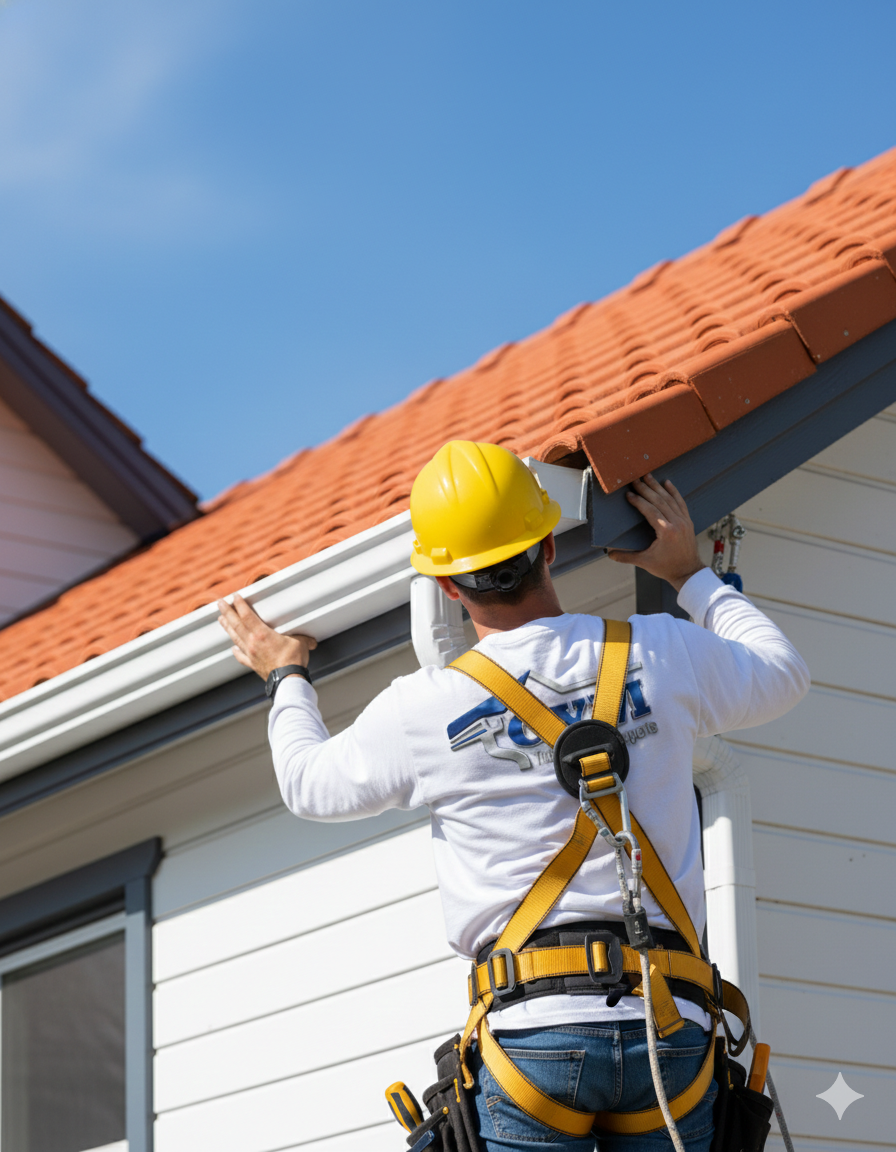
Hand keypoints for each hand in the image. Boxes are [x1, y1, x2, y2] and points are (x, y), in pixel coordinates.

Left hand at [217, 593, 317, 680]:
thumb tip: (311, 640)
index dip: (240, 605)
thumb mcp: (300, 642)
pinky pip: (241, 656)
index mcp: (262, 634)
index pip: (247, 615)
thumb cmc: (292, 661)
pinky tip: (233, 648)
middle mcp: (253, 643)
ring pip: (235, 637)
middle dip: (227, 612)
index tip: (234, 597)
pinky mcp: (252, 664)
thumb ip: (303, 638)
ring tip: (221, 619)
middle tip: (220, 604)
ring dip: (227, 627)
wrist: (287, 680)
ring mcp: (251, 654)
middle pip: (236, 624)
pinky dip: (236, 651)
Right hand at [607, 474, 703, 591]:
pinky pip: (681, 502)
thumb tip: (609, 553)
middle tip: (635, 479)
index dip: (638, 501)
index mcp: (666, 531)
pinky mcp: (688, 521)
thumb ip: (626, 557)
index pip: (650, 510)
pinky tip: (668, 483)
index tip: (629, 494)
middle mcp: (677, 523)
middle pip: (659, 501)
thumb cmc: (667, 568)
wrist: (689, 572)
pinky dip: (674, 492)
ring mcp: (684, 521)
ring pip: (670, 499)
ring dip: (658, 487)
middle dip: (646, 488)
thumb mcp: (645, 562)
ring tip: (648, 476)